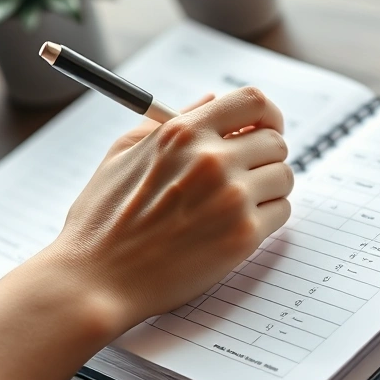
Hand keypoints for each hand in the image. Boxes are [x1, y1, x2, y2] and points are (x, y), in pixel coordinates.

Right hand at [41, 86, 293, 330]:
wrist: (96, 280)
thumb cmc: (101, 220)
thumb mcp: (123, 154)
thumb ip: (172, 121)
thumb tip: (210, 99)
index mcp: (183, 133)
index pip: (253, 101)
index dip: (267, 115)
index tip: (263, 129)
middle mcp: (212, 160)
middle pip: (275, 142)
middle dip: (265, 156)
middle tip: (247, 174)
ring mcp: (232, 198)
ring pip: (283, 178)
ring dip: (268, 189)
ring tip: (237, 204)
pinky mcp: (243, 236)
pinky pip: (280, 213)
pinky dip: (266, 218)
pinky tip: (236, 226)